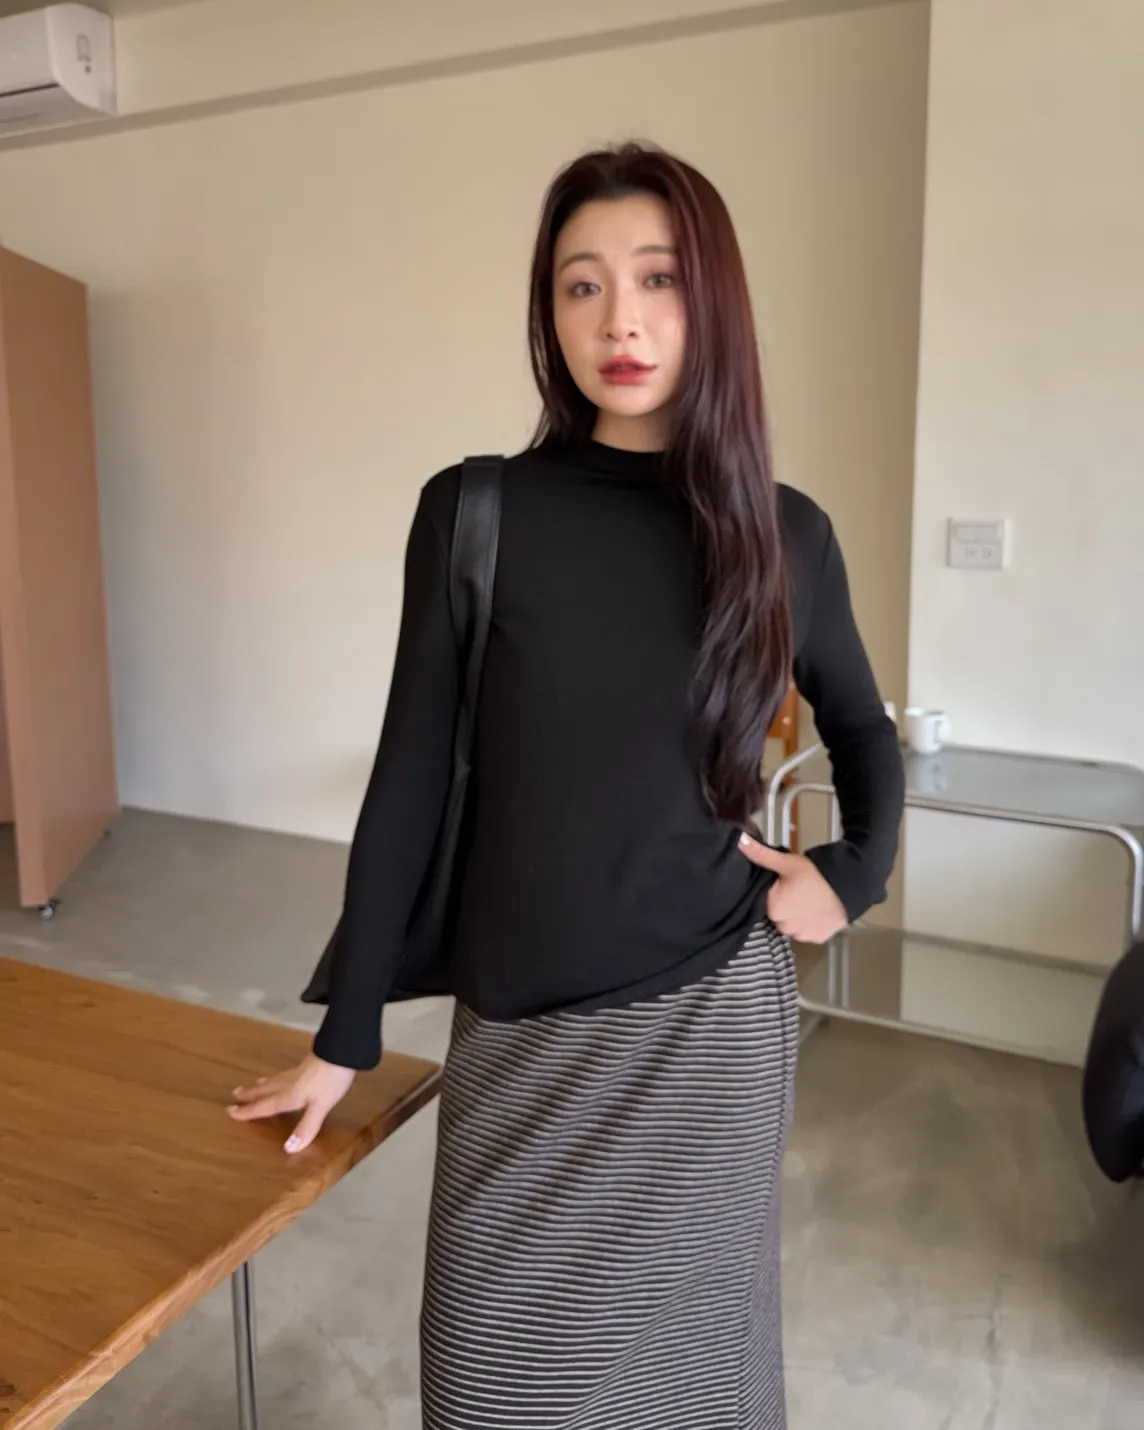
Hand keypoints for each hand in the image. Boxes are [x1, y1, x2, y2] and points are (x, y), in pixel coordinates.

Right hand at [228, 1053, 356, 1153]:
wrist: (341, 1051)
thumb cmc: (330, 1080)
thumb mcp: (320, 1107)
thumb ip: (306, 1127)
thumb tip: (288, 1149)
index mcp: (289, 1096)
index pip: (264, 1106)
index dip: (248, 1111)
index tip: (230, 1112)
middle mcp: (288, 1084)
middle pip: (265, 1090)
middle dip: (250, 1094)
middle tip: (235, 1094)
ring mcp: (297, 1073)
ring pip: (274, 1081)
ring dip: (262, 1085)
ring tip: (254, 1085)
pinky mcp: (307, 1066)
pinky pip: (284, 1075)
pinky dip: (276, 1078)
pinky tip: (284, 1077)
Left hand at [737, 834, 847, 942]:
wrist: (849, 887)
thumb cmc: (816, 875)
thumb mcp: (787, 863)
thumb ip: (761, 855)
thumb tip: (739, 841)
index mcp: (774, 909)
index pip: (767, 901)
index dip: (776, 892)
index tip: (787, 885)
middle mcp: (785, 927)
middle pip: (779, 915)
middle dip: (786, 905)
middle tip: (800, 891)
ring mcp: (803, 935)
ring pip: (793, 925)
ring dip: (798, 916)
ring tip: (810, 900)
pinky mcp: (818, 939)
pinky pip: (808, 931)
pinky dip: (811, 923)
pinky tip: (818, 910)